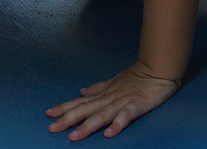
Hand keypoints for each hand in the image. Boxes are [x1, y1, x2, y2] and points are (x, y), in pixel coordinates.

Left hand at [46, 62, 179, 140]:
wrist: (157, 69)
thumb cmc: (136, 77)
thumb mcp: (113, 81)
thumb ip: (97, 88)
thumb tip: (81, 91)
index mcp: (103, 94)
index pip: (80, 102)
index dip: (64, 108)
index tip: (48, 114)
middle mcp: (109, 98)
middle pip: (85, 110)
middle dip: (68, 119)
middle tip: (52, 128)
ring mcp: (122, 102)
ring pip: (101, 115)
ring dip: (87, 126)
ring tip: (74, 136)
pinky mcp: (136, 105)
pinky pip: (125, 116)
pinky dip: (117, 124)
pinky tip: (109, 134)